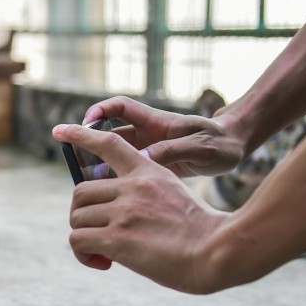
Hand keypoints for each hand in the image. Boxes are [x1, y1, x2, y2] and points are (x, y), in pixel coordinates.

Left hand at [53, 123, 229, 293]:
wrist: (219, 253)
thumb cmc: (203, 233)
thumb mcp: (173, 197)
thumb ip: (143, 197)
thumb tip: (115, 216)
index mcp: (148, 173)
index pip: (108, 143)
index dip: (81, 135)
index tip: (60, 130)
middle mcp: (132, 187)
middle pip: (80, 192)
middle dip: (84, 214)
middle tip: (100, 234)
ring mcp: (124, 211)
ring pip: (77, 218)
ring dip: (84, 236)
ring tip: (103, 253)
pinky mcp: (117, 237)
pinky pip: (78, 241)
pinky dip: (83, 254)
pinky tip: (102, 263)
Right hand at [82, 96, 245, 176]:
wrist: (234, 150)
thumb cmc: (221, 143)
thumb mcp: (200, 147)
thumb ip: (171, 151)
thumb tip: (142, 157)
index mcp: (155, 122)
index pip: (119, 107)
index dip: (99, 111)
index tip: (85, 123)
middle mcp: (146, 135)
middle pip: (108, 136)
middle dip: (87, 145)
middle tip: (71, 159)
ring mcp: (147, 151)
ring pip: (113, 157)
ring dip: (98, 168)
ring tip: (83, 183)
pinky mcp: (151, 169)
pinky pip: (124, 173)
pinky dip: (113, 183)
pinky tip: (106, 198)